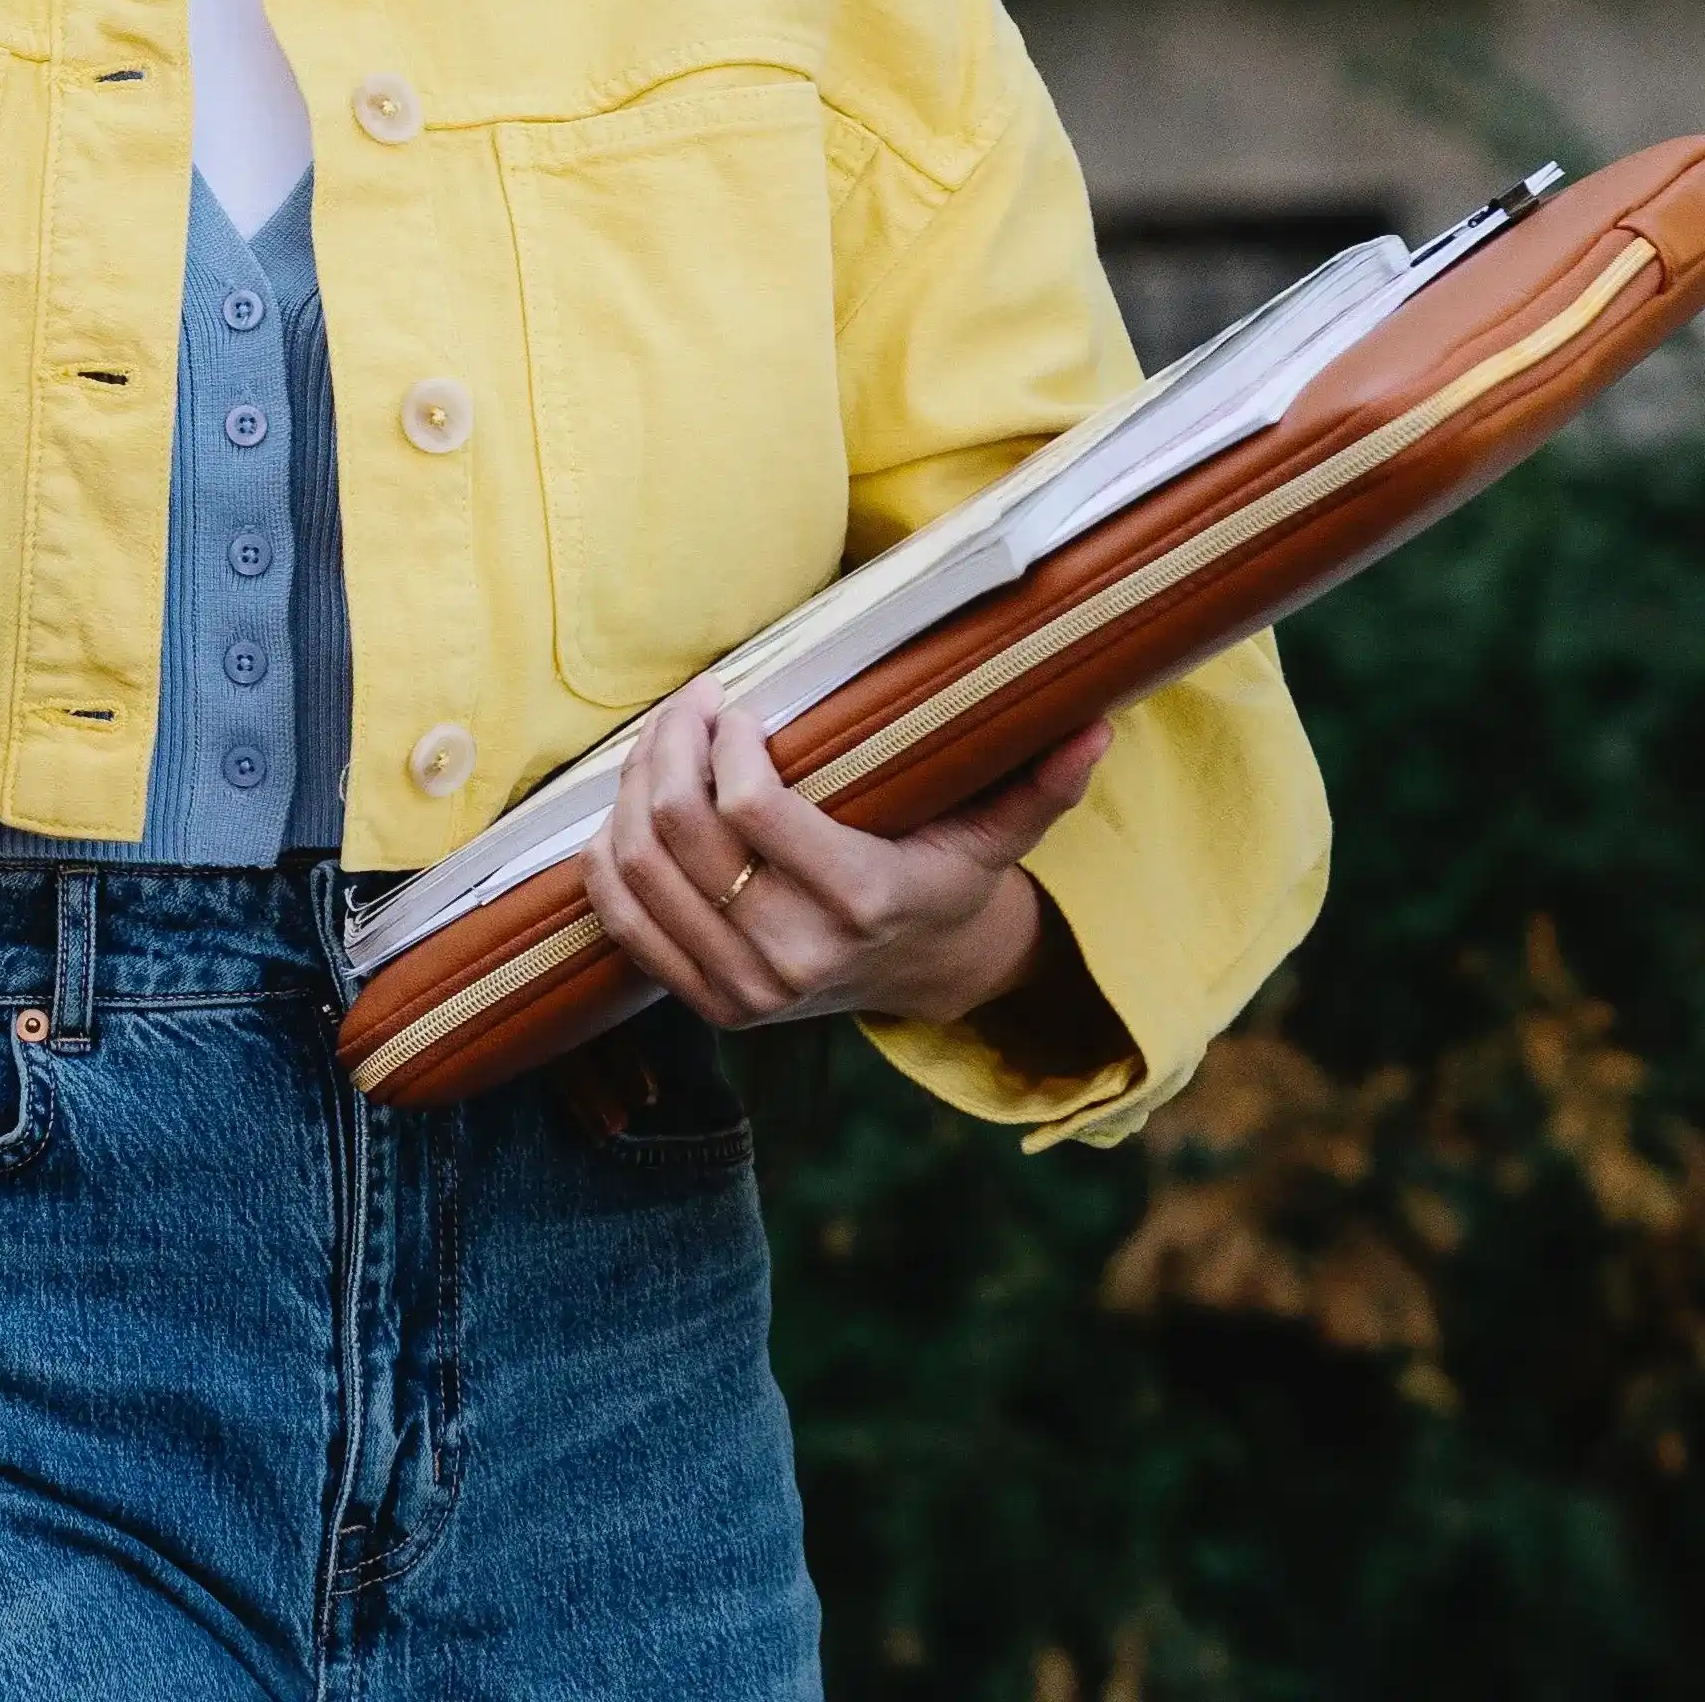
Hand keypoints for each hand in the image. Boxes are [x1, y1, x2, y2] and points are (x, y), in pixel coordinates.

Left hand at [575, 690, 1106, 1033]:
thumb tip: (1098, 726)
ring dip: (632, 788)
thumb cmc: (946, 879)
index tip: (731, 701)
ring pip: (640, 867)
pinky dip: (607, 855)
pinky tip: (630, 808)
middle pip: (681, 830)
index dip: (723, 742)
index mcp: (863, 903)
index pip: (753, 811)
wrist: (919, 978)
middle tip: (687, 704)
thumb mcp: (996, 835)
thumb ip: (1040, 784)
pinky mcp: (706, 1004)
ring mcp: (744, 990)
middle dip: (667, 747)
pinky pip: (622, 920)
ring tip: (660, 744)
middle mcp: (796, 958)